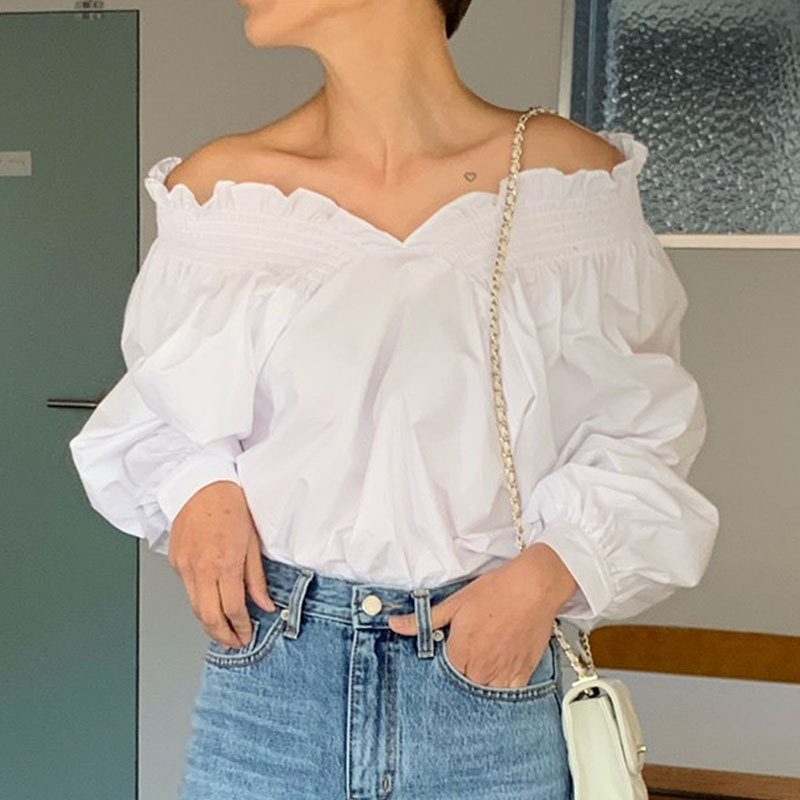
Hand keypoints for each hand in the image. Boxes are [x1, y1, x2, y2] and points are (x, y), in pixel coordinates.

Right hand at [167, 480, 275, 648]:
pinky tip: (211, 602)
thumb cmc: (229, 507)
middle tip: (234, 642)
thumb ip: (256, 578)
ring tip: (223, 630)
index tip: (247, 635)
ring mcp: (184, 566)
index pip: (232, 609)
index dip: (241, 627)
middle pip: (208, 617)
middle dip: (222, 635)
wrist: (200, 486)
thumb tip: (265, 604)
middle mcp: (201, 568)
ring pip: (194, 607)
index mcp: (224, 563)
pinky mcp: (174, 562)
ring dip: (209, 624)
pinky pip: (187, 590)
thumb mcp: (251, 542)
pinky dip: (199, 601)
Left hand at [387, 543, 577, 687]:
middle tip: (468, 655)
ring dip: (482, 682)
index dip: (445, 665)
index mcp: (460, 653)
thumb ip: (424, 620)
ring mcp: (504, 674)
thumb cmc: (495, 591)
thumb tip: (394, 625)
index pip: (443, 676)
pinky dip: (503, 685)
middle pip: (464, 686)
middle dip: (462, 674)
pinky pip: (509, 693)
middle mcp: (481, 669)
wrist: (533, 587)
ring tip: (483, 662)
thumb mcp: (454, 602)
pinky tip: (501, 669)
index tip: (449, 655)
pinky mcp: (524, 673)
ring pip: (486, 693)